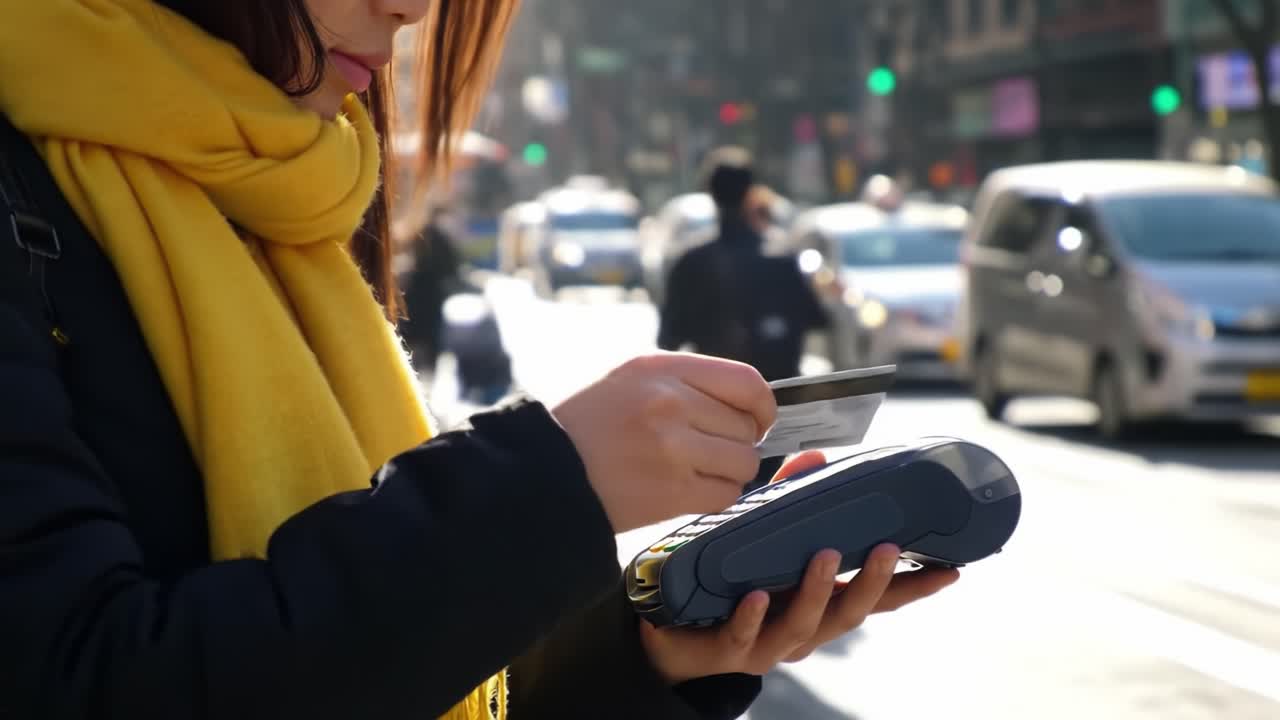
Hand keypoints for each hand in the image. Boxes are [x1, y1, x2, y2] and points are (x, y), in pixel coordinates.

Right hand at [552, 352, 775, 533]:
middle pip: (747, 426)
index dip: (763, 406)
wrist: (543, 472)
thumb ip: (685, 381)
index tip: (758, 420)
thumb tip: (748, 402)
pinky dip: (716, 495)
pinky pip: (726, 494)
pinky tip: (690, 489)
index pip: (746, 382)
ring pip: (743, 462)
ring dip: (730, 470)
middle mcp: (671, 402)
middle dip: (738, 442)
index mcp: (661, 368)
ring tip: (699, 470)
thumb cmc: (587, 425)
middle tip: (711, 450)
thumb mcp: (629, 378)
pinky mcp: (671, 491)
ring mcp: (673, 448)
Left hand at [638, 451, 959, 683]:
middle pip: (850, 613)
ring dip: (817, 591)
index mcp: (821, 603)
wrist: (670, 632)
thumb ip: (790, 500)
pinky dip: (753, 615)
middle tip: (887, 548)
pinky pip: (743, 634)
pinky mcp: (728, 648)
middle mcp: (804, 628)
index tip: (952, 569)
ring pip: (804, 625)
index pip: (877, 598)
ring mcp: (768, 642)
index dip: (914, 587)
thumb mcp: (764, 539)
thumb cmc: (728, 584)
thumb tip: (817, 457)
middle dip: (872, 582)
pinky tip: (756, 596)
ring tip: (824, 558)